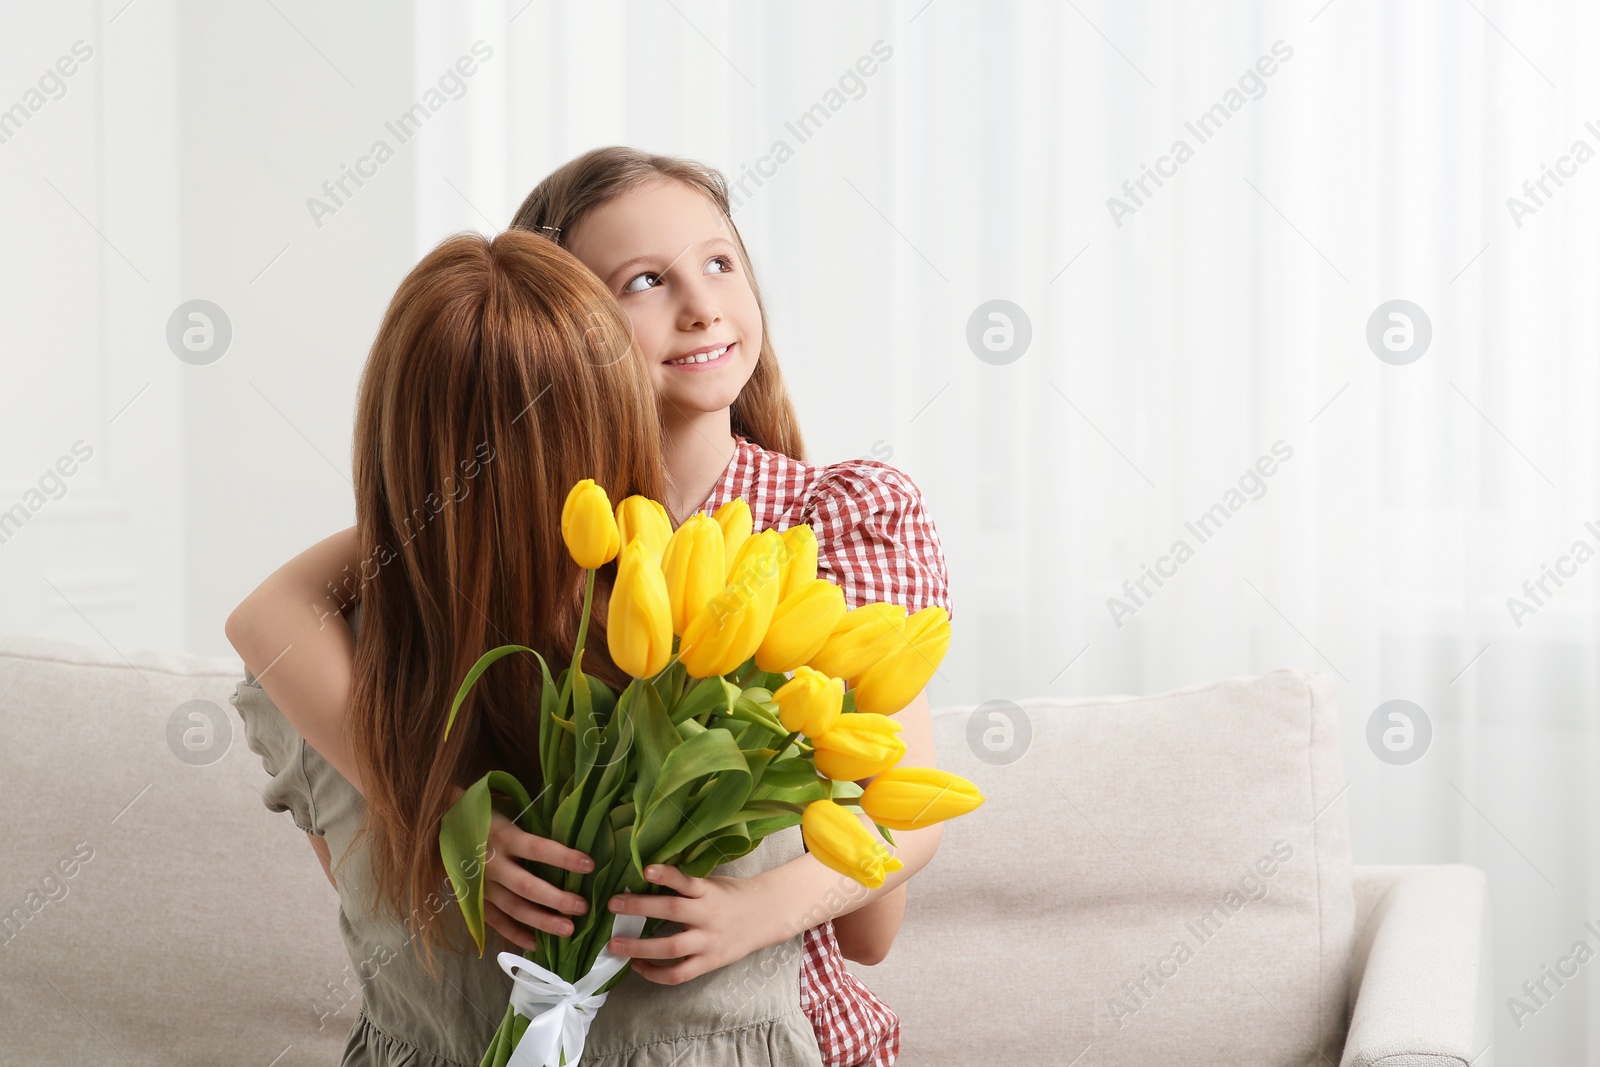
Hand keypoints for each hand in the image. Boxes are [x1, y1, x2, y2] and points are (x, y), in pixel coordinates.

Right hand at [480, 808, 595, 950]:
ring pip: (513, 908)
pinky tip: (536, 944)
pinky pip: (495, 921)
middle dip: (556, 899)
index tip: (589, 865)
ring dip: (541, 921)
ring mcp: (481, 885)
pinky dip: (514, 934)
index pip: (538, 848)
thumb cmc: (487, 819)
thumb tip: (572, 842)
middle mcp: (492, 864)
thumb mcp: (508, 815)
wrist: (444, 826)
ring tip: (567, 930)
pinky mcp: (473, 900)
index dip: (563, 857)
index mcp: (504, 837)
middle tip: (581, 908)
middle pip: (526, 886)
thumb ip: (531, 830)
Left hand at [604, 864, 781, 984]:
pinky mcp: (709, 962)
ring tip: (615, 944)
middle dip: (640, 908)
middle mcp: (708, 916)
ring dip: (639, 947)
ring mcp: (708, 942)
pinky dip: (655, 973)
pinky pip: (679, 974)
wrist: (766, 916)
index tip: (646, 869)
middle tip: (613, 904)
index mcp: (708, 892)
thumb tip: (646, 878)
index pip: (686, 881)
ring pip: (671, 948)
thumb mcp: (713, 883)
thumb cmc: (733, 895)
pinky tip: (638, 966)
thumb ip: (687, 885)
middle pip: (672, 912)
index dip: (667, 875)